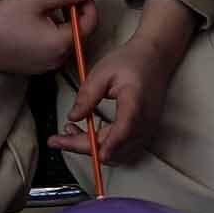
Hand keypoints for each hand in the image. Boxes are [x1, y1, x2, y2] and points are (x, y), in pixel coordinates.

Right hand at [0, 0, 97, 74]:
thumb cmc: (6, 15)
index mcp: (61, 44)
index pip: (89, 24)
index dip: (88, 4)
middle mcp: (57, 60)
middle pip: (78, 32)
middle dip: (73, 8)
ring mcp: (45, 67)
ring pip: (64, 40)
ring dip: (62, 19)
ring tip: (47, 1)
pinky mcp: (33, 68)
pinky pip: (52, 49)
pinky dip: (51, 33)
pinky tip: (37, 19)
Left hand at [47, 29, 185, 162]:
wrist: (156, 57)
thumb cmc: (131, 61)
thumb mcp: (102, 72)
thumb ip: (87, 96)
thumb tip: (73, 118)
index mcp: (136, 102)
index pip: (123, 131)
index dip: (107, 146)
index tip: (95, 155)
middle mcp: (145, 121)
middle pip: (115, 148)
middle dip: (85, 147)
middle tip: (58, 138)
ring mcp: (147, 129)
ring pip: (118, 153)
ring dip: (94, 149)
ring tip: (70, 132)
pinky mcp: (144, 131)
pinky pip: (123, 148)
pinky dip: (104, 146)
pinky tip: (89, 134)